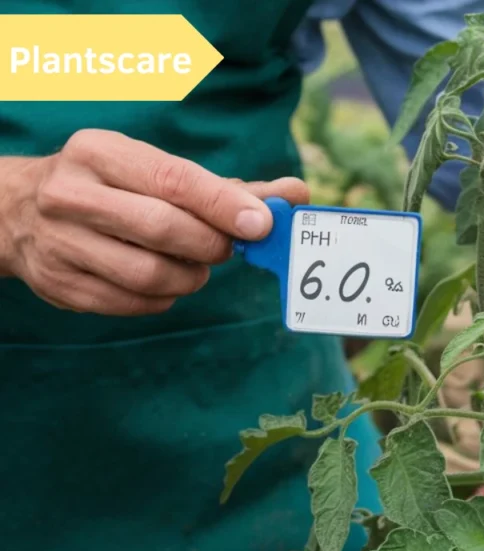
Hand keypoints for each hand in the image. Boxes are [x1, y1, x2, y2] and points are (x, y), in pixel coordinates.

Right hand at [0, 129, 309, 315]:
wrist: (18, 212)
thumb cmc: (114, 187)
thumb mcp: (156, 170)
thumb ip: (229, 186)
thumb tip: (296, 194)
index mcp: (100, 152)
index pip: (172, 180)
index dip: (223, 204)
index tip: (262, 223)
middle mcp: (70, 194)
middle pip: (162, 229)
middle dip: (210, 244)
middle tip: (226, 247)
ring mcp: (59, 242)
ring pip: (149, 275)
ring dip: (191, 277)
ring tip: (194, 264)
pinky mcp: (59, 285)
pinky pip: (133, 304)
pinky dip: (164, 299)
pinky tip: (164, 282)